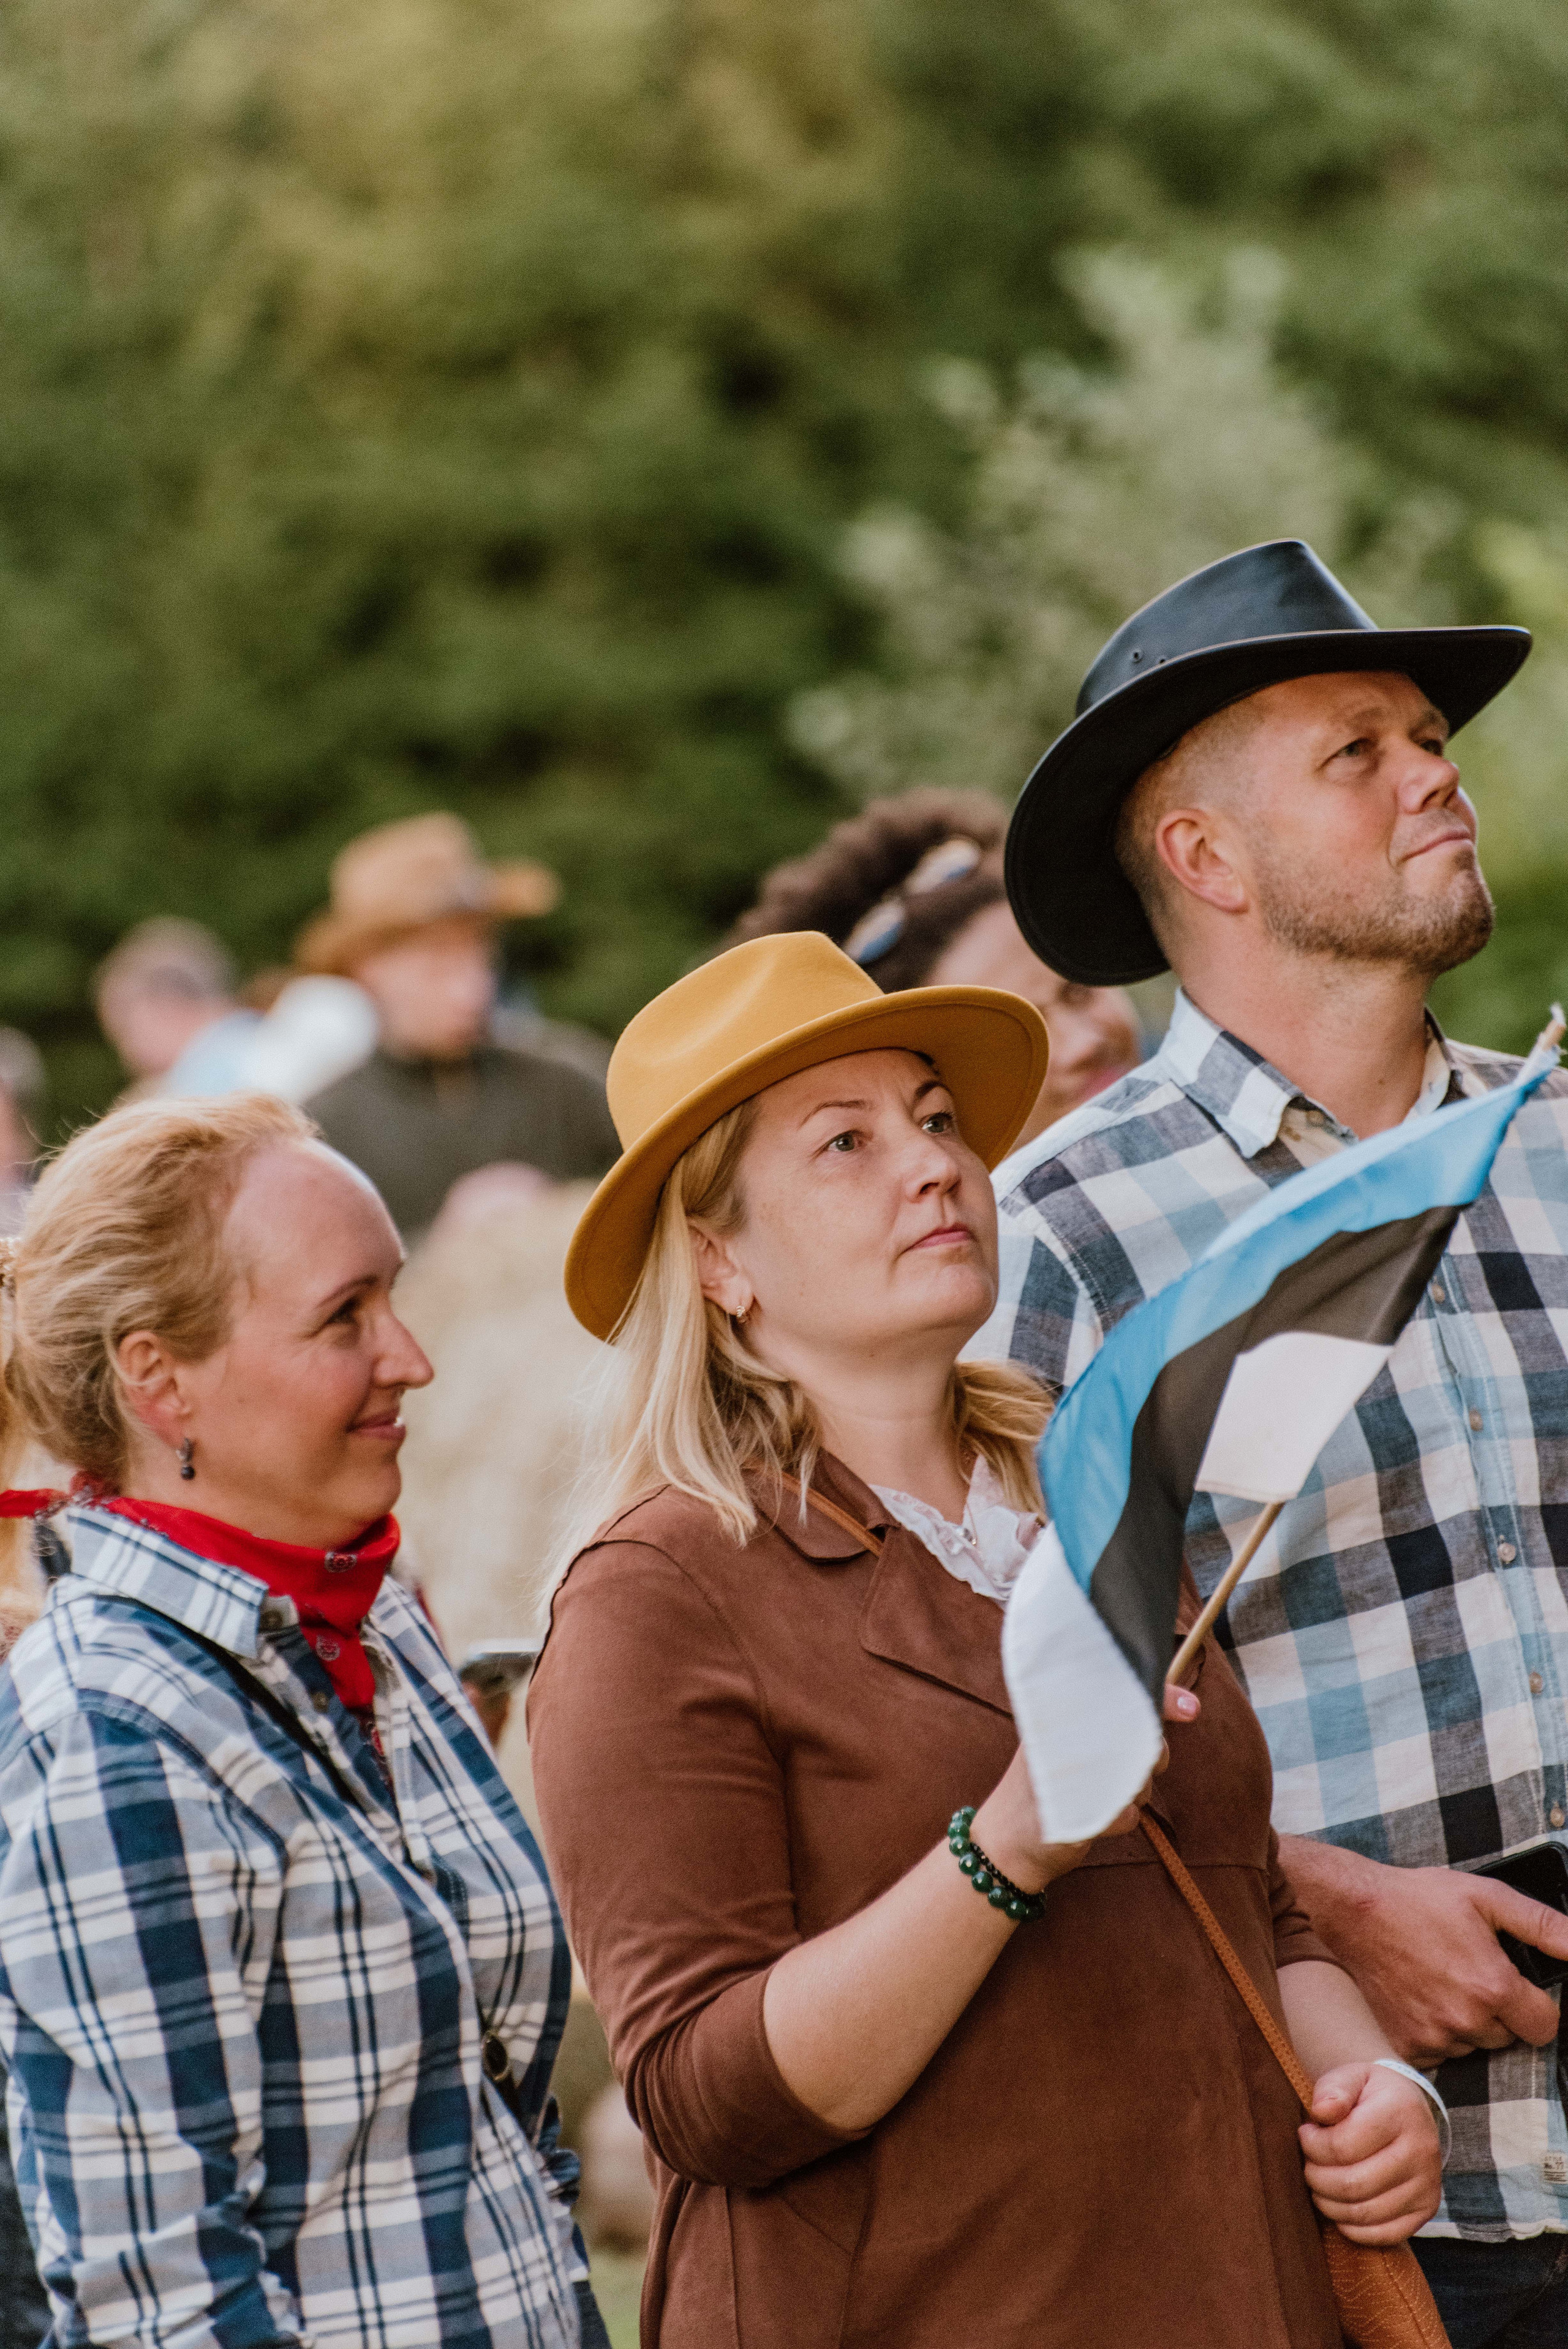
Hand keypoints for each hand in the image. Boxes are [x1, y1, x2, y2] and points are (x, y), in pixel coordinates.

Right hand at [975, 1682, 1200, 1893]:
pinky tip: (1092, 1820)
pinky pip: (1127, 1814)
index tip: (1191, 1707)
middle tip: (1137, 1767)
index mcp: (1059, 1711)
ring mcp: (1067, 1773)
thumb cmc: (1046, 1788)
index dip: (1161, 1696)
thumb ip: (1111, 1724)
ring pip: (1138, 1777)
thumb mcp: (1071, 1743)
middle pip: (1139, 1734)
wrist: (1004, 1843)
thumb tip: (1176, 1707)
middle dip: (1150, 1755)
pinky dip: (1119, 1820)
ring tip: (1100, 1796)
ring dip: (1133, 1791)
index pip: (1119, 1692)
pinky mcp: (1075, 1812)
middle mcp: (1062, 1734)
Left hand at [1300, 2064, 1442, 2244]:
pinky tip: (1339, 2206)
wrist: (1409, 2109)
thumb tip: (1320, 2111)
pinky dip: (1354, 2228)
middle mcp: (1421, 2151)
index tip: (1305, 2133)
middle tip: (1308, 2164)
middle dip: (1317, 2177)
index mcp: (1401, 2112)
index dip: (1312, 2145)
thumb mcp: (1351, 2076)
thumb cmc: (1370, 2094)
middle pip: (1352, 2184)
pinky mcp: (1427, 2209)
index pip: (1343, 2145)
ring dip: (1329, 2204)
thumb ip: (1333, 2089)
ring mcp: (1428, 2184)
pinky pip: (1385, 2235)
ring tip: (1320, 2183)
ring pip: (1364, 2213)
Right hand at [1311, 1858, 1567, 2064]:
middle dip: (1499, 2011)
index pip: (1546, 2026)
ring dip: (1467, 2022)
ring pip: (1473, 2044)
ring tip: (1441, 1979)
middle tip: (1470, 1971)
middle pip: (1508, 2036)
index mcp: (1493, 1987)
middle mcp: (1466, 2021)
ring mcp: (1434, 2037)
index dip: (1537, 2004)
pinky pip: (1440, 2051)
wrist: (1353, 1910)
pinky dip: (1437, 2030)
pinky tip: (1422, 1996)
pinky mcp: (1407, 2046)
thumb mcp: (1488, 1897)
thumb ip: (1545, 1926)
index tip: (1516, 1985)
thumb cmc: (1420, 1899)